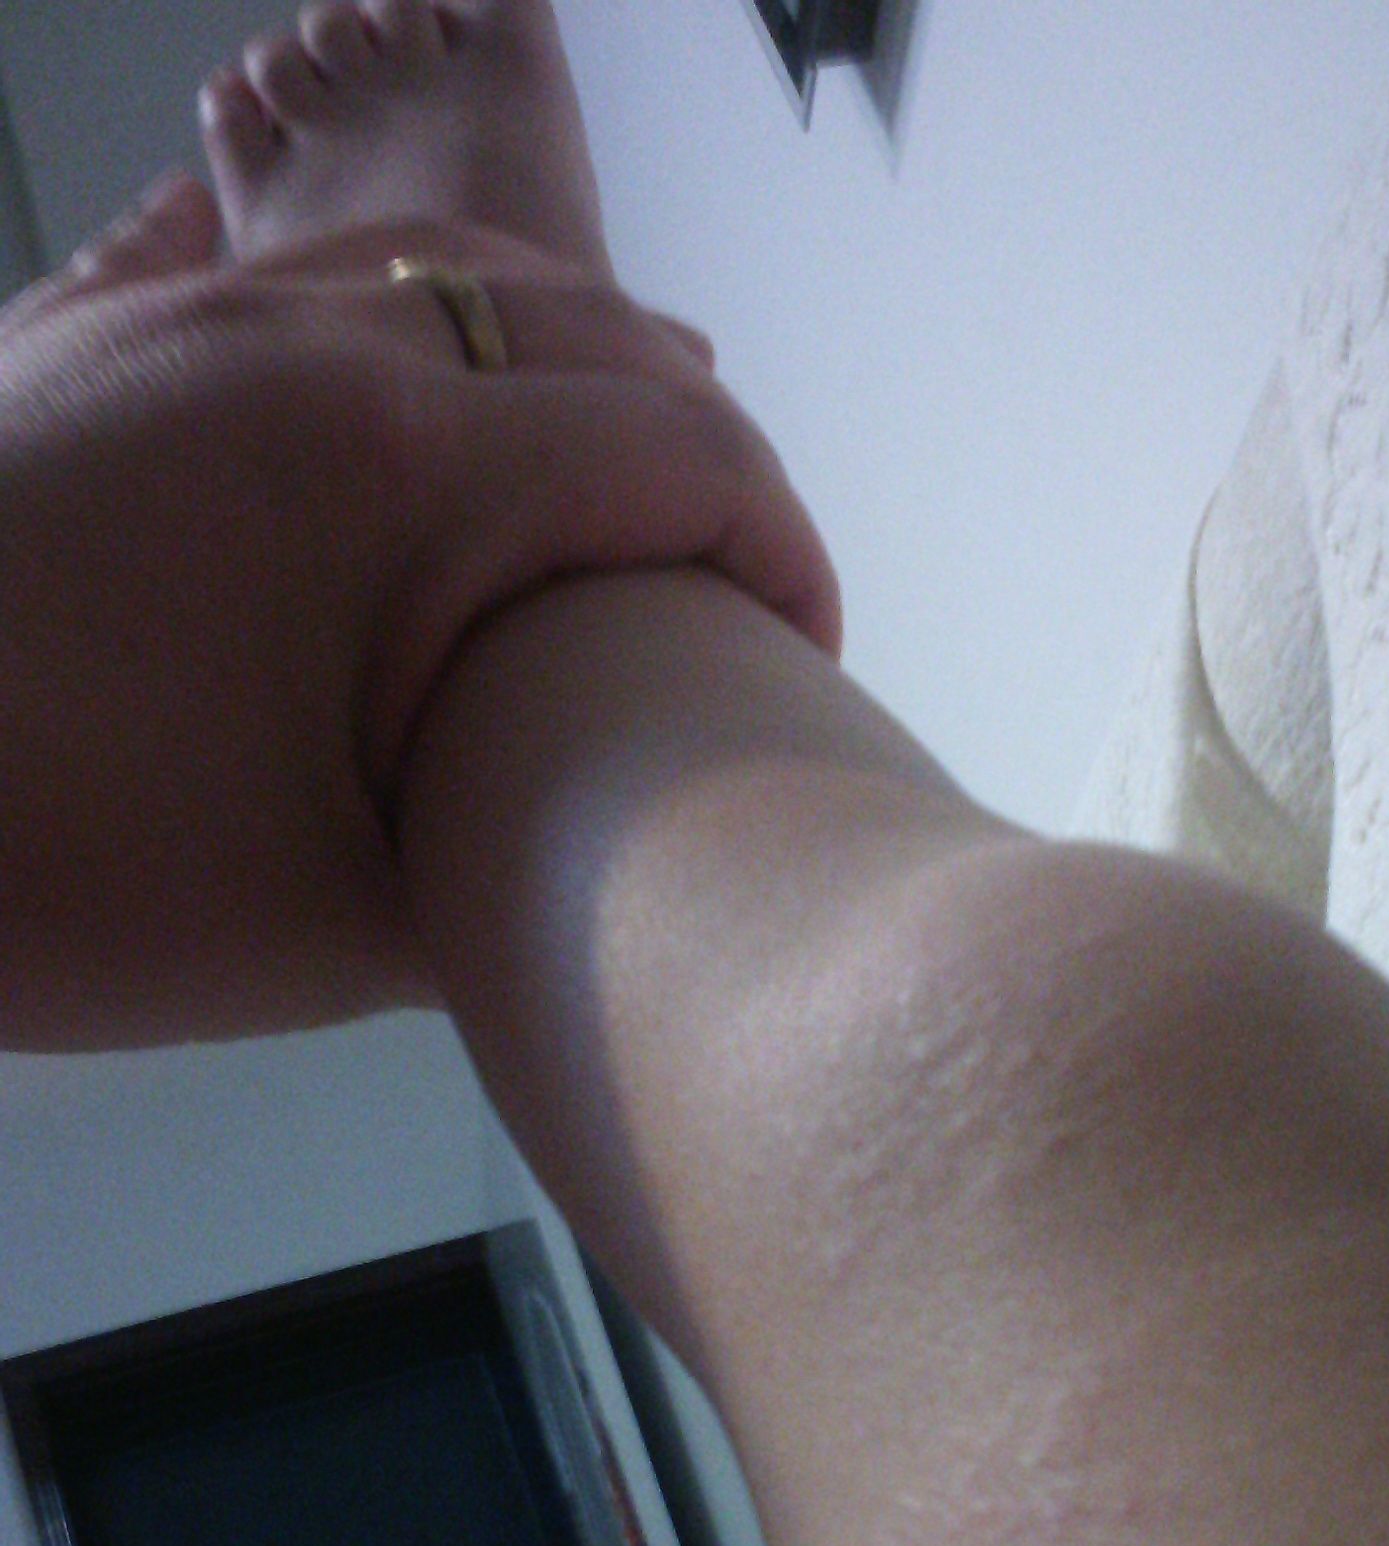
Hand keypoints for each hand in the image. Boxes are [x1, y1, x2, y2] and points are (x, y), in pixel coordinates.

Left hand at [0, 192, 838, 1049]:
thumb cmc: (57, 868)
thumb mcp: (354, 918)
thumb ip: (531, 855)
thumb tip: (602, 837)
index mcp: (400, 469)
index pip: (688, 457)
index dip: (786, 555)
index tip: (798, 656)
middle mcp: (305, 340)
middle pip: (595, 331)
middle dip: (694, 455)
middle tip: (716, 582)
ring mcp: (184, 310)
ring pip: (449, 268)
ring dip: (560, 364)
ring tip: (595, 479)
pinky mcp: (88, 330)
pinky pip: (299, 268)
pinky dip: (405, 321)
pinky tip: (410, 382)